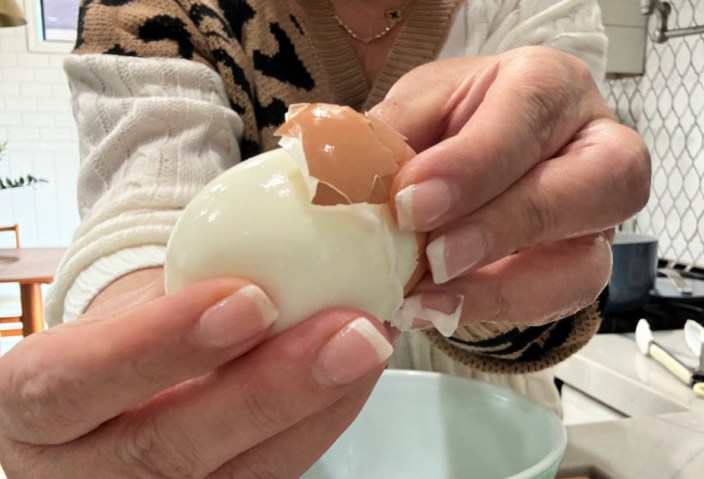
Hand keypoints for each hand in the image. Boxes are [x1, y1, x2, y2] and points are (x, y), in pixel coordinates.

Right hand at [0, 269, 392, 476]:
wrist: (128, 377)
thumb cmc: (133, 324)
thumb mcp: (134, 297)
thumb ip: (195, 280)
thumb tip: (308, 217)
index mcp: (34, 401)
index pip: (73, 382)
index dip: (160, 345)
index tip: (250, 297)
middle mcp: (76, 470)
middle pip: (166, 447)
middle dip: (269, 389)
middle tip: (348, 332)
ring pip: (237, 476)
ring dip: (318, 407)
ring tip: (369, 344)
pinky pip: (274, 474)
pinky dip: (327, 419)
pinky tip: (360, 372)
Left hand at [371, 46, 649, 327]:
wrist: (480, 158)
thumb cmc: (456, 125)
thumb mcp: (419, 108)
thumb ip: (394, 133)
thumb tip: (348, 177)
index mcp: (551, 85)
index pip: (529, 115)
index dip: (473, 164)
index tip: (410, 201)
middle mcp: (598, 146)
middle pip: (597, 184)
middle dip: (507, 225)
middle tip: (433, 257)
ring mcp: (599, 219)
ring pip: (586, 261)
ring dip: (502, 288)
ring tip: (427, 300)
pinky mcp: (583, 269)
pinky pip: (559, 302)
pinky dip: (495, 310)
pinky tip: (437, 310)